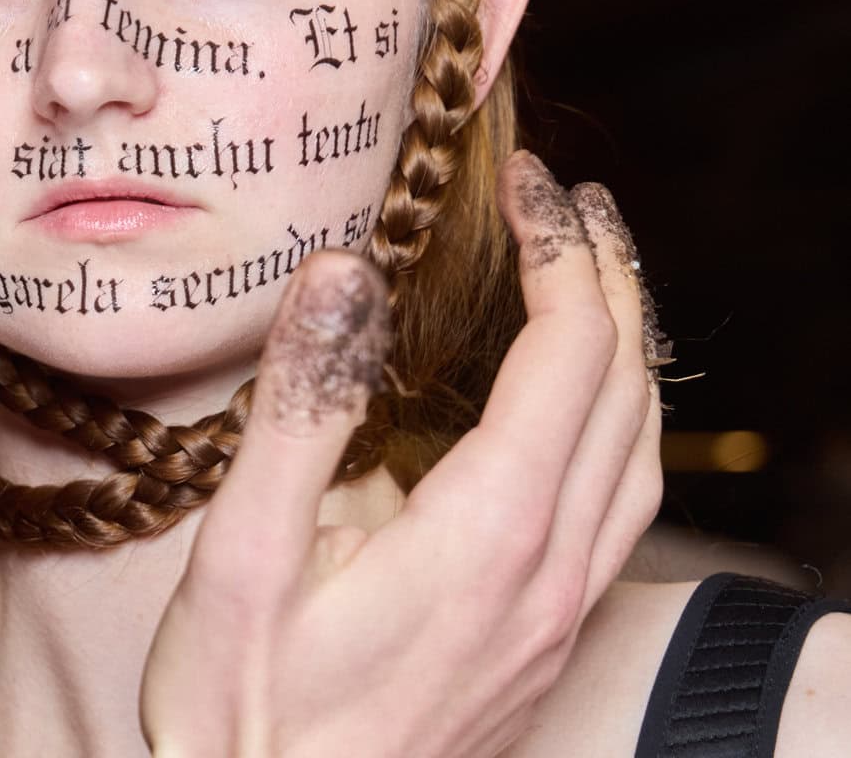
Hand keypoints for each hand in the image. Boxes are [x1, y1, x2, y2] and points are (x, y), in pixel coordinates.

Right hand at [139, 151, 660, 757]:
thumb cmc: (246, 715)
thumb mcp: (244, 556)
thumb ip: (300, 410)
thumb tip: (345, 273)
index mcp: (487, 536)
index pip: (570, 353)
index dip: (560, 249)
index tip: (523, 183)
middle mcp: (548, 575)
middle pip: (628, 395)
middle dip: (611, 277)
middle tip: (567, 202)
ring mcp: (555, 620)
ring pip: (644, 458)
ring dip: (631, 354)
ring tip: (595, 283)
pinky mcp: (540, 650)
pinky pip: (623, 516)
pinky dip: (620, 431)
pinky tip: (572, 424)